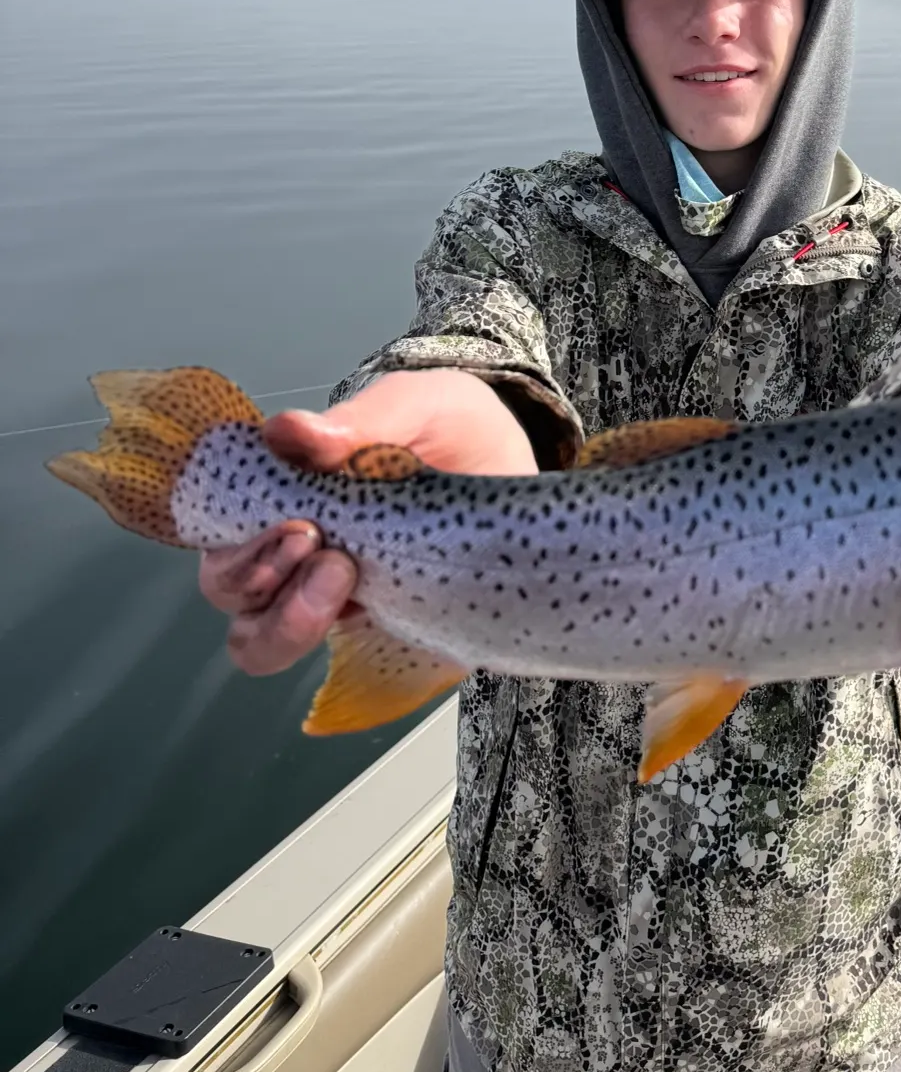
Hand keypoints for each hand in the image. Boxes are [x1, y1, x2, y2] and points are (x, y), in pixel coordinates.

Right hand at [198, 368, 536, 675]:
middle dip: (258, 578)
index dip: (231, 535)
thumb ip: (361, 422)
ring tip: (344, 581)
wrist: (517, 467)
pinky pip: (332, 664)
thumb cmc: (452, 428)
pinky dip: (341, 645)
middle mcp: (292, 548)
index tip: (294, 524)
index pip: (213, 523)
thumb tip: (285, 432)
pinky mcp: (377, 630)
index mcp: (285, 490)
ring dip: (286, 623)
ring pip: (260, 640)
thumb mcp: (418, 407)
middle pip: (228, 588)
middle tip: (326, 551)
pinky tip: (382, 614)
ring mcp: (329, 594)